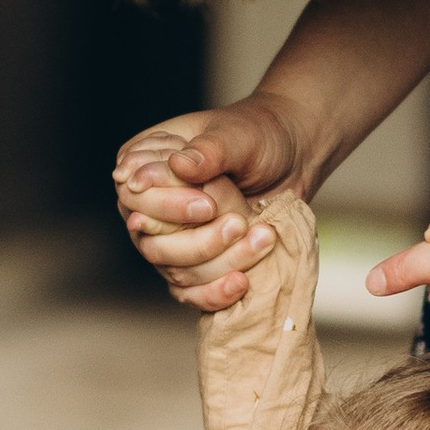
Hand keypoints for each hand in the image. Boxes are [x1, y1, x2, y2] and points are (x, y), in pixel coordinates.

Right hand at [115, 98, 300, 312]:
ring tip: (262, 237)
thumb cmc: (259, 137)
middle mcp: (149, 205)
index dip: (166, 206)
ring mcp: (170, 239)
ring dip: (219, 263)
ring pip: (175, 271)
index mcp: (145, 162)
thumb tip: (179, 165)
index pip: (134, 195)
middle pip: (150, 242)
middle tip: (238, 224)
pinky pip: (191, 292)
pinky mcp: (195, 264)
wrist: (295, 159)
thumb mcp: (238, 136)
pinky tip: (241, 282)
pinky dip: (215, 293)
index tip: (208, 206)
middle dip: (197, 241)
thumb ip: (210, 150)